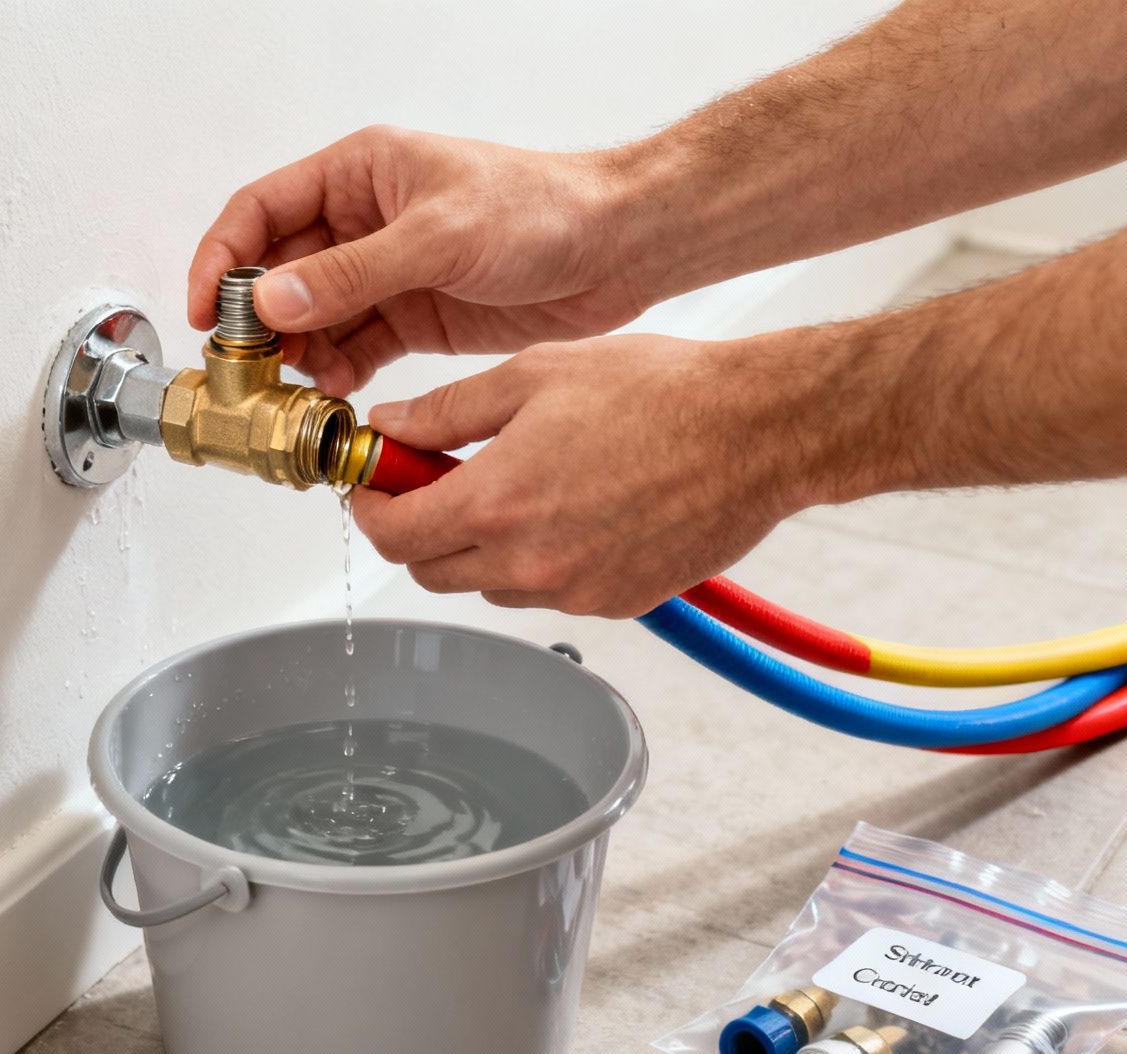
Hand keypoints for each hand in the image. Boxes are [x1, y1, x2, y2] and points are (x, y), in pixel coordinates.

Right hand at [188, 127, 651, 395]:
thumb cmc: (543, 209)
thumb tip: (274, 300)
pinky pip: (353, 350)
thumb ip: (351, 272)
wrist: (616, 250)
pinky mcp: (413, 318)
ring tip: (291, 389)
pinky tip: (335, 395)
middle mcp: (364, 222)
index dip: (223, 259)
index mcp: (360, 174)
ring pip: (313, 320)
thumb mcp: (439, 236)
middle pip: (279, 273)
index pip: (262, 211)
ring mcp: (386, 274)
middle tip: (246, 366)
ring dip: (297, 355)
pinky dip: (337, 375)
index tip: (205, 311)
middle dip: (257, 322)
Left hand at [350, 333, 841, 616]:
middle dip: (416, 526)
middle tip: (432, 478)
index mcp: (496, 504)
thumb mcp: (533, 376)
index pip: (391, 533)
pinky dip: (534, 560)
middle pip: (429, 570)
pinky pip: (545, 592)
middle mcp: (529, 564)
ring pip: (486, 585)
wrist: (757, 431)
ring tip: (513, 483)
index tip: (374, 481)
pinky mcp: (613, 603)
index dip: (370, 505)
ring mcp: (573, 592)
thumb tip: (391, 427)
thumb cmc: (660, 393)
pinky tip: (566, 506)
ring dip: (476, 545)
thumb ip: (447, 412)